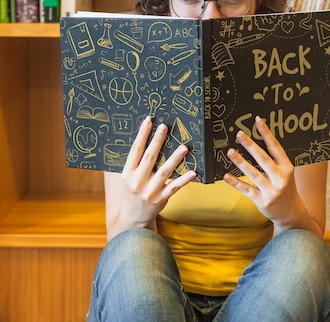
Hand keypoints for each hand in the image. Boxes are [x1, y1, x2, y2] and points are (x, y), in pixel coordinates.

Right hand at [110, 117, 195, 234]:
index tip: (148, 120)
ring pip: (164, 171)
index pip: (135, 150)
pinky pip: (174, 187)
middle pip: (149, 157)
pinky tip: (193, 171)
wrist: (133, 218)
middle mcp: (137, 181)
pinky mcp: (161, 199)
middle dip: (157, 141)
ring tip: (184, 147)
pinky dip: (184, 179)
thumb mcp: (128, 177)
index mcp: (127, 173)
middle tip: (165, 127)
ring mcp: (150, 191)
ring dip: (175, 158)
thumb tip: (146, 137)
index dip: (142, 135)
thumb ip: (136, 161)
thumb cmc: (132, 190)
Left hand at [223, 116, 321, 235]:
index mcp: (287, 167)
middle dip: (250, 145)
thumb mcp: (285, 172)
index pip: (275, 147)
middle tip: (239, 134)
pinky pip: (246, 190)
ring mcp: (271, 191)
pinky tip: (226, 175)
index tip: (257, 121)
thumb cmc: (285, 186)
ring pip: (253, 173)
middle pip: (263, 159)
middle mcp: (280, 178)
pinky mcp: (262, 201)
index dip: (266, 134)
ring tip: (230, 151)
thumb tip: (256, 138)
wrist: (291, 214)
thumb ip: (274, 159)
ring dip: (240, 162)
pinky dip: (236, 182)